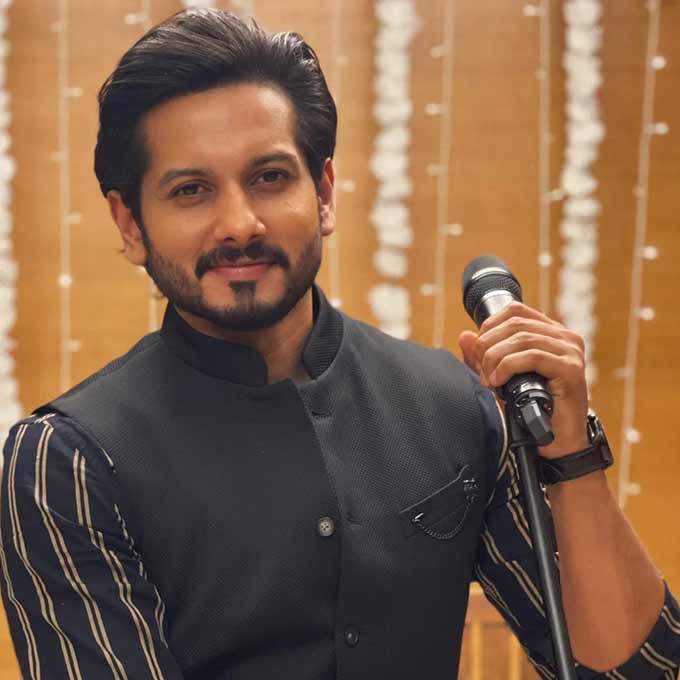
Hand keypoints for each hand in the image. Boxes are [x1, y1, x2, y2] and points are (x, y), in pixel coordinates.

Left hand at [458, 301, 588, 458]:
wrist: (556, 443)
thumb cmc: (531, 410)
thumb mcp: (500, 379)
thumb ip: (482, 357)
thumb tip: (464, 336)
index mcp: (550, 333)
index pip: (515, 310)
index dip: (489, 326)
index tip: (478, 351)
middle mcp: (565, 337)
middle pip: (515, 323)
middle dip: (488, 346)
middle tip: (481, 371)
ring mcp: (571, 351)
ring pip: (521, 338)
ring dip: (496, 358)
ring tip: (489, 380)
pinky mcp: (571, 369)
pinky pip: (533, 356)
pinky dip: (508, 366)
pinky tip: (499, 382)